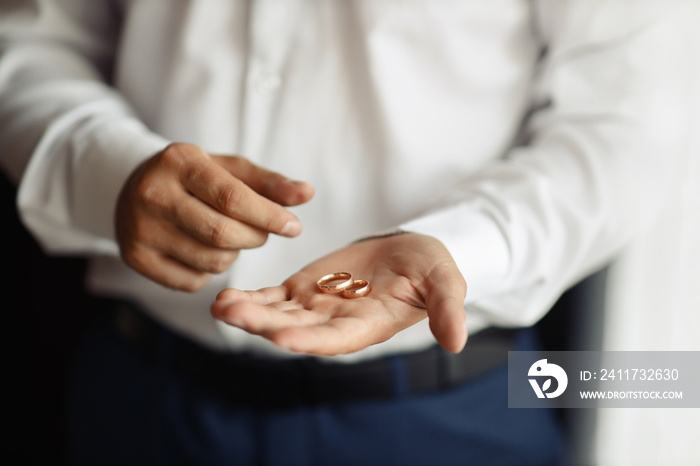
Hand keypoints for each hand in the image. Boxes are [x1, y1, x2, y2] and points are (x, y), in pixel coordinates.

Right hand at [115, 143, 314, 290]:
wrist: (132, 187)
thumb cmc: (195, 178)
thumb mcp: (230, 169)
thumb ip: (270, 183)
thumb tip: (308, 194)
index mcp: (179, 162)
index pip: (232, 198)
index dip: (269, 217)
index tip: (294, 227)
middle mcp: (153, 194)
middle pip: (222, 234)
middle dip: (255, 238)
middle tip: (262, 232)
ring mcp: (139, 229)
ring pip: (211, 261)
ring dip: (234, 255)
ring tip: (227, 236)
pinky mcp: (135, 258)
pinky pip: (193, 281)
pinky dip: (209, 271)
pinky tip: (202, 250)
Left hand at [211, 233, 467, 355]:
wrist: (407, 252)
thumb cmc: (429, 267)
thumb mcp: (444, 281)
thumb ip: (447, 308)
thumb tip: (458, 342)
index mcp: (367, 326)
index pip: (336, 339)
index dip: (309, 340)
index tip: (281, 338)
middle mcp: (336, 323)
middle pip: (296, 328)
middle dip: (264, 324)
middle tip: (234, 314)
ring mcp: (316, 307)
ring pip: (278, 314)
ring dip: (250, 311)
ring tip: (221, 305)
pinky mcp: (303, 289)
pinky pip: (272, 297)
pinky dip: (251, 297)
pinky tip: (225, 297)